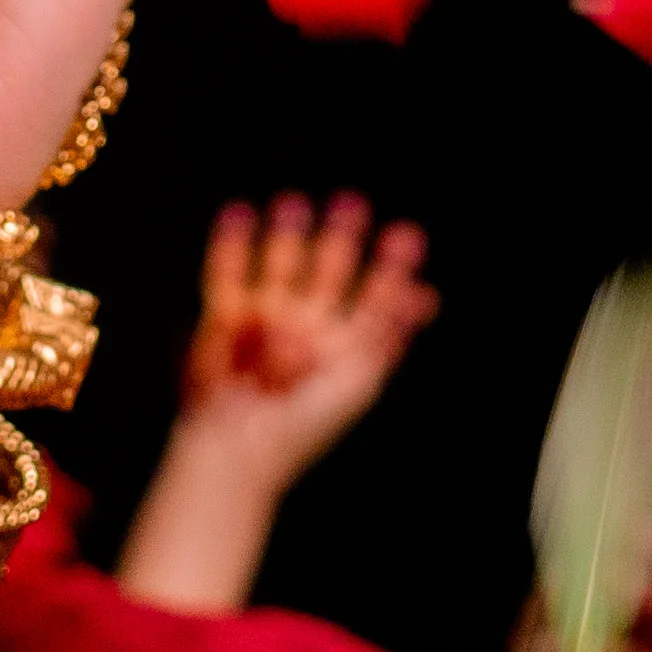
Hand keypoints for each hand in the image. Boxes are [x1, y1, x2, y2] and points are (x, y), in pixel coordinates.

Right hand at [170, 193, 435, 481]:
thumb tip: (426, 295)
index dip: (392, 268)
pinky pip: (228, 276)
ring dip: (289, 236)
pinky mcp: (226, 321)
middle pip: (329, 273)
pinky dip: (231, 247)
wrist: (241, 448)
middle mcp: (310, 329)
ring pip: (282, 266)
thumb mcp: (359, 377)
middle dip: (339, 240)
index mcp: (346, 347)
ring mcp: (268, 321)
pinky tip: (239, 214)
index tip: (406, 234)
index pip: (376, 299)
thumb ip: (388, 331)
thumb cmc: (304, 424)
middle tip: (351, 203)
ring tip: (294, 204)